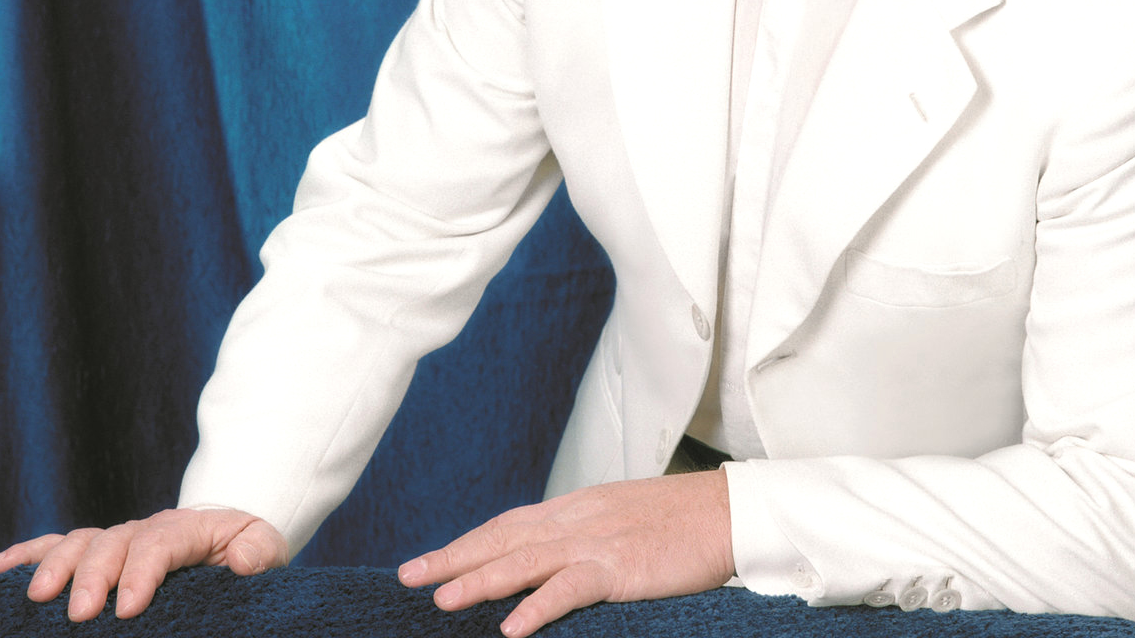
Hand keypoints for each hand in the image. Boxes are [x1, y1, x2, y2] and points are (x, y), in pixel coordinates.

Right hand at [0, 507, 288, 621]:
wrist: (232, 542)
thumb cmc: (246, 552)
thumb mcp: (263, 548)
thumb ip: (257, 552)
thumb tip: (242, 563)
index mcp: (190, 527)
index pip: (161, 542)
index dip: (142, 572)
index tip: (127, 608)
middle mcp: (148, 529)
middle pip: (114, 541)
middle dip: (93, 575)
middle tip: (79, 613)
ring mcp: (120, 540)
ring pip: (81, 542)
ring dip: (56, 566)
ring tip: (37, 598)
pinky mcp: (99, 554)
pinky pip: (58, 546)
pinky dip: (28, 555)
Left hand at [398, 471, 734, 636]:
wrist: (725, 511)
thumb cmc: (677, 520)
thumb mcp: (617, 518)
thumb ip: (580, 534)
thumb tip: (545, 555)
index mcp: (574, 508)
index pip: (507, 524)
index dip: (466, 542)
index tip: (428, 560)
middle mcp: (576, 519)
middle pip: (503, 536)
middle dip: (454, 557)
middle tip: (409, 576)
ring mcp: (597, 540)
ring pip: (525, 559)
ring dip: (481, 580)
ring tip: (441, 600)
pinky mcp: (621, 565)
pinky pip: (572, 586)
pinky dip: (540, 605)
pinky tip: (512, 626)